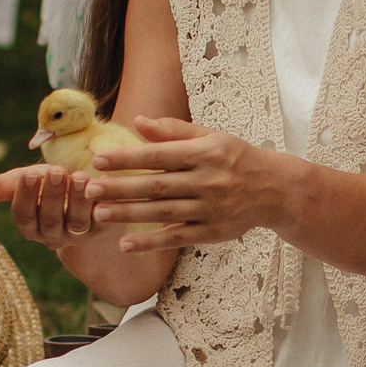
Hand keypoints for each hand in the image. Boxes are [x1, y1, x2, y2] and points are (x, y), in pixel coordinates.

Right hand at [0, 165, 109, 249]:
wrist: (83, 192)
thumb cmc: (48, 187)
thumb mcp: (23, 183)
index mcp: (30, 226)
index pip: (23, 216)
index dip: (25, 197)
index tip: (28, 174)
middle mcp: (52, 235)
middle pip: (49, 220)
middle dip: (52, 195)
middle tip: (55, 171)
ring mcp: (78, 234)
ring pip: (75, 221)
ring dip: (76, 199)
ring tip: (78, 176)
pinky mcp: (102, 228)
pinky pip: (101, 220)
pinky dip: (99, 203)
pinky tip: (99, 184)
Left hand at [79, 117, 287, 251]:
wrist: (276, 190)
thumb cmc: (236, 158)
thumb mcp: (212, 137)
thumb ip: (174, 131)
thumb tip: (137, 122)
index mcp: (206, 153)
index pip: (160, 155)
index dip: (128, 157)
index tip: (99, 159)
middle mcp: (209, 181)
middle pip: (158, 186)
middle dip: (121, 187)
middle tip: (89, 188)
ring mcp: (211, 209)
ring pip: (164, 213)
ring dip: (129, 215)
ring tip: (99, 214)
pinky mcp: (213, 232)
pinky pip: (177, 238)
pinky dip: (151, 243)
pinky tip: (126, 244)